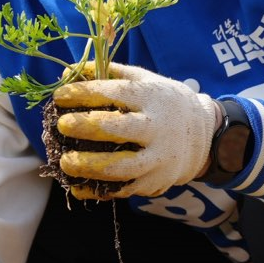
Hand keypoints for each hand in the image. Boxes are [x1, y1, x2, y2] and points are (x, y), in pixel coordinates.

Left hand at [52, 63, 218, 199]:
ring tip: (65, 161)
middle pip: (118, 129)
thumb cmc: (163, 102)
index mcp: (152, 97)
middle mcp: (158, 128)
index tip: (59, 96)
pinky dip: (97, 191)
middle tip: (61, 126)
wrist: (203, 135)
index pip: (115, 93)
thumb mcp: (144, 80)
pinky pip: (123, 190)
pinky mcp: (156, 182)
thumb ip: (108, 73)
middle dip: (85, 127)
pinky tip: (76, 186)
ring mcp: (158, 158)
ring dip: (89, 166)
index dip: (84, 94)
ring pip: (121, 167)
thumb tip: (67, 71)